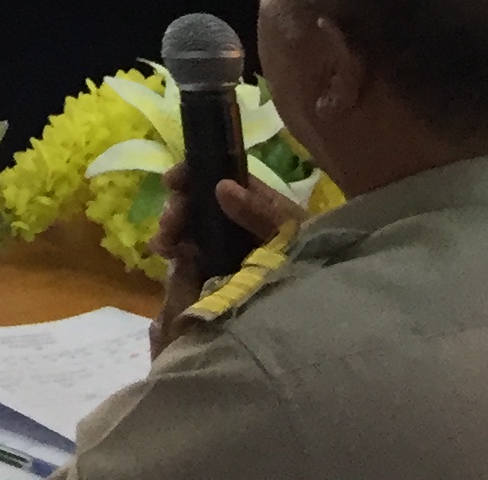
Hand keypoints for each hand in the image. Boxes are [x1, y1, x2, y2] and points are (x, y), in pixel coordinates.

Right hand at [151, 157, 302, 344]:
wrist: (325, 312)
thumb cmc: (311, 260)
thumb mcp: (290, 234)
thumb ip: (260, 212)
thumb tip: (221, 186)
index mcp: (259, 204)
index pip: (222, 177)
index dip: (194, 175)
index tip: (171, 182)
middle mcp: (240, 220)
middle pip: (201, 204)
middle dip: (179, 209)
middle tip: (167, 224)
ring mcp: (230, 247)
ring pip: (193, 229)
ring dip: (173, 231)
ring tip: (162, 245)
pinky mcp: (223, 272)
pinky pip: (194, 257)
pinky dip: (178, 254)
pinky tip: (169, 258)